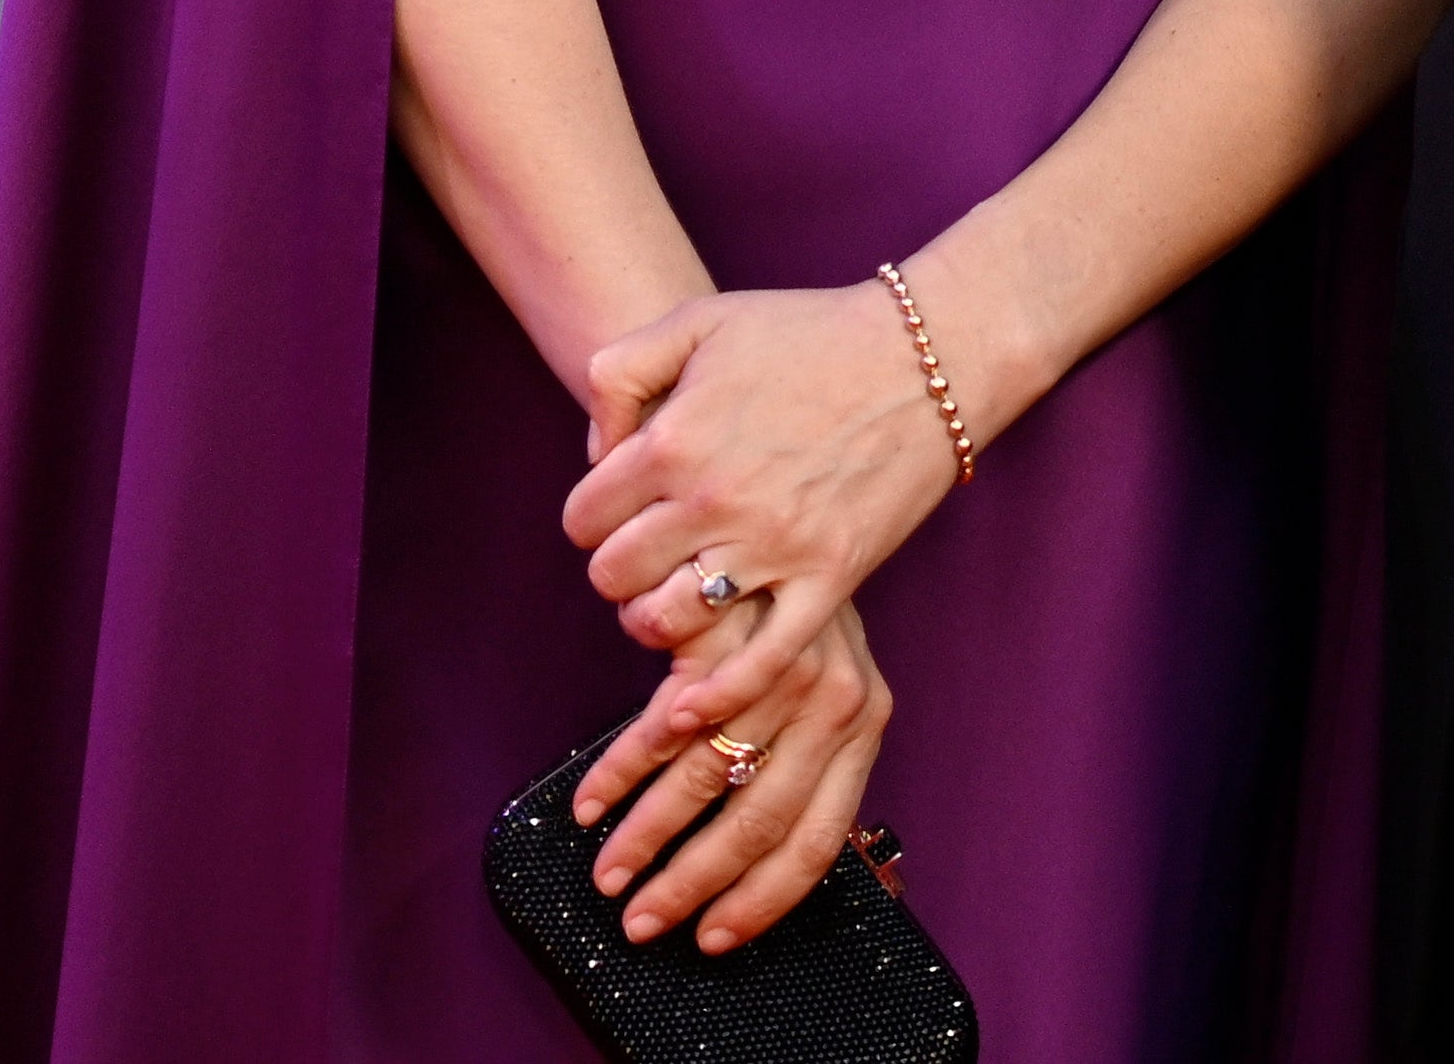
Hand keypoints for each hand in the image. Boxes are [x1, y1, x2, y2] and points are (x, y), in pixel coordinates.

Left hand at [561, 283, 961, 722]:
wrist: (926, 356)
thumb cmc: (808, 334)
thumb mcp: (699, 320)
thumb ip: (621, 370)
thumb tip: (596, 451)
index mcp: (673, 438)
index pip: (584, 517)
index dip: (594, 517)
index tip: (621, 513)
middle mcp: (714, 498)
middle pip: (614, 576)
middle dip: (619, 571)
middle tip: (648, 556)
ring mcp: (773, 545)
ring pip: (668, 622)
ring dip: (654, 622)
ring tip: (672, 600)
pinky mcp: (828, 578)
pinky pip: (760, 661)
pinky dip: (716, 693)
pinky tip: (688, 704)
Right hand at [573, 589, 894, 954]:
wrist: (781, 515)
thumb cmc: (796, 619)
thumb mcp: (825, 690)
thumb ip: (802, 762)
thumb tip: (746, 864)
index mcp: (864, 729)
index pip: (817, 840)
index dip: (763, 899)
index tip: (714, 939)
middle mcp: (831, 707)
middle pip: (756, 823)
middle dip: (691, 884)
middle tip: (641, 922)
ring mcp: (775, 673)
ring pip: (702, 783)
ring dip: (644, 838)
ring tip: (606, 874)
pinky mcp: (720, 644)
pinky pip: (659, 730)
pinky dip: (620, 774)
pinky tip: (590, 803)